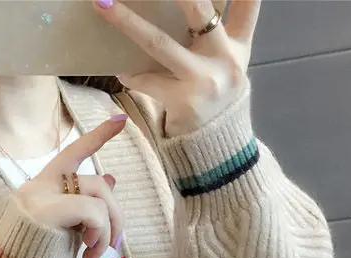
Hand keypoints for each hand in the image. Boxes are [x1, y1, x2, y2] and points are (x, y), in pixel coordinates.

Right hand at [15, 115, 126, 257]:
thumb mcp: (66, 231)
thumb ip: (85, 206)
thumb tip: (112, 179)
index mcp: (41, 188)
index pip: (72, 153)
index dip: (97, 137)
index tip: (121, 120)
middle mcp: (39, 186)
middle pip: (97, 182)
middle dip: (116, 214)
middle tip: (114, 245)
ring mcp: (41, 196)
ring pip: (98, 195)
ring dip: (108, 229)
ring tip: (95, 254)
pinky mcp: (46, 211)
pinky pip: (91, 212)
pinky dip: (99, 235)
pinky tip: (88, 256)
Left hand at [93, 0, 260, 137]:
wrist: (216, 150)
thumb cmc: (214, 101)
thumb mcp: (227, 66)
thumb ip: (217, 36)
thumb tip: (189, 7)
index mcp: (239, 46)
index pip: (246, 5)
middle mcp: (225, 59)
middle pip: (199, 9)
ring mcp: (203, 80)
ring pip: (159, 43)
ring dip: (127, 22)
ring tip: (103, 4)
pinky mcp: (182, 100)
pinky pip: (147, 80)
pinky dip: (131, 73)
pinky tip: (121, 68)